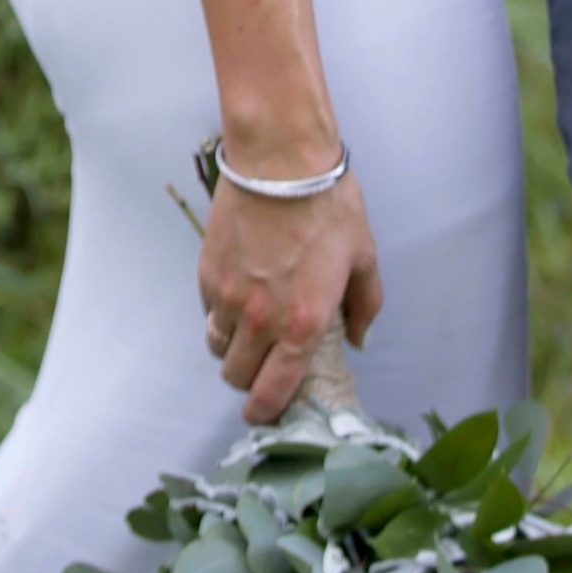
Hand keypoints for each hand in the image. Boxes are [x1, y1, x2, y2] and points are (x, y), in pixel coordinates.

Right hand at [200, 165, 382, 422]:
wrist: (280, 160)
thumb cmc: (327, 204)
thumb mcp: (363, 257)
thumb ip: (364, 307)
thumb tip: (356, 338)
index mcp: (303, 324)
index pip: (274, 392)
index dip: (266, 412)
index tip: (265, 412)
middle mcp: (260, 320)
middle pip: (238, 377)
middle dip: (250, 379)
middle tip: (265, 363)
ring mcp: (228, 298)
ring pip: (218, 348)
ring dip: (232, 348)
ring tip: (250, 328)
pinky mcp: (207, 274)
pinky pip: (208, 312)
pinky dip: (219, 314)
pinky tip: (238, 292)